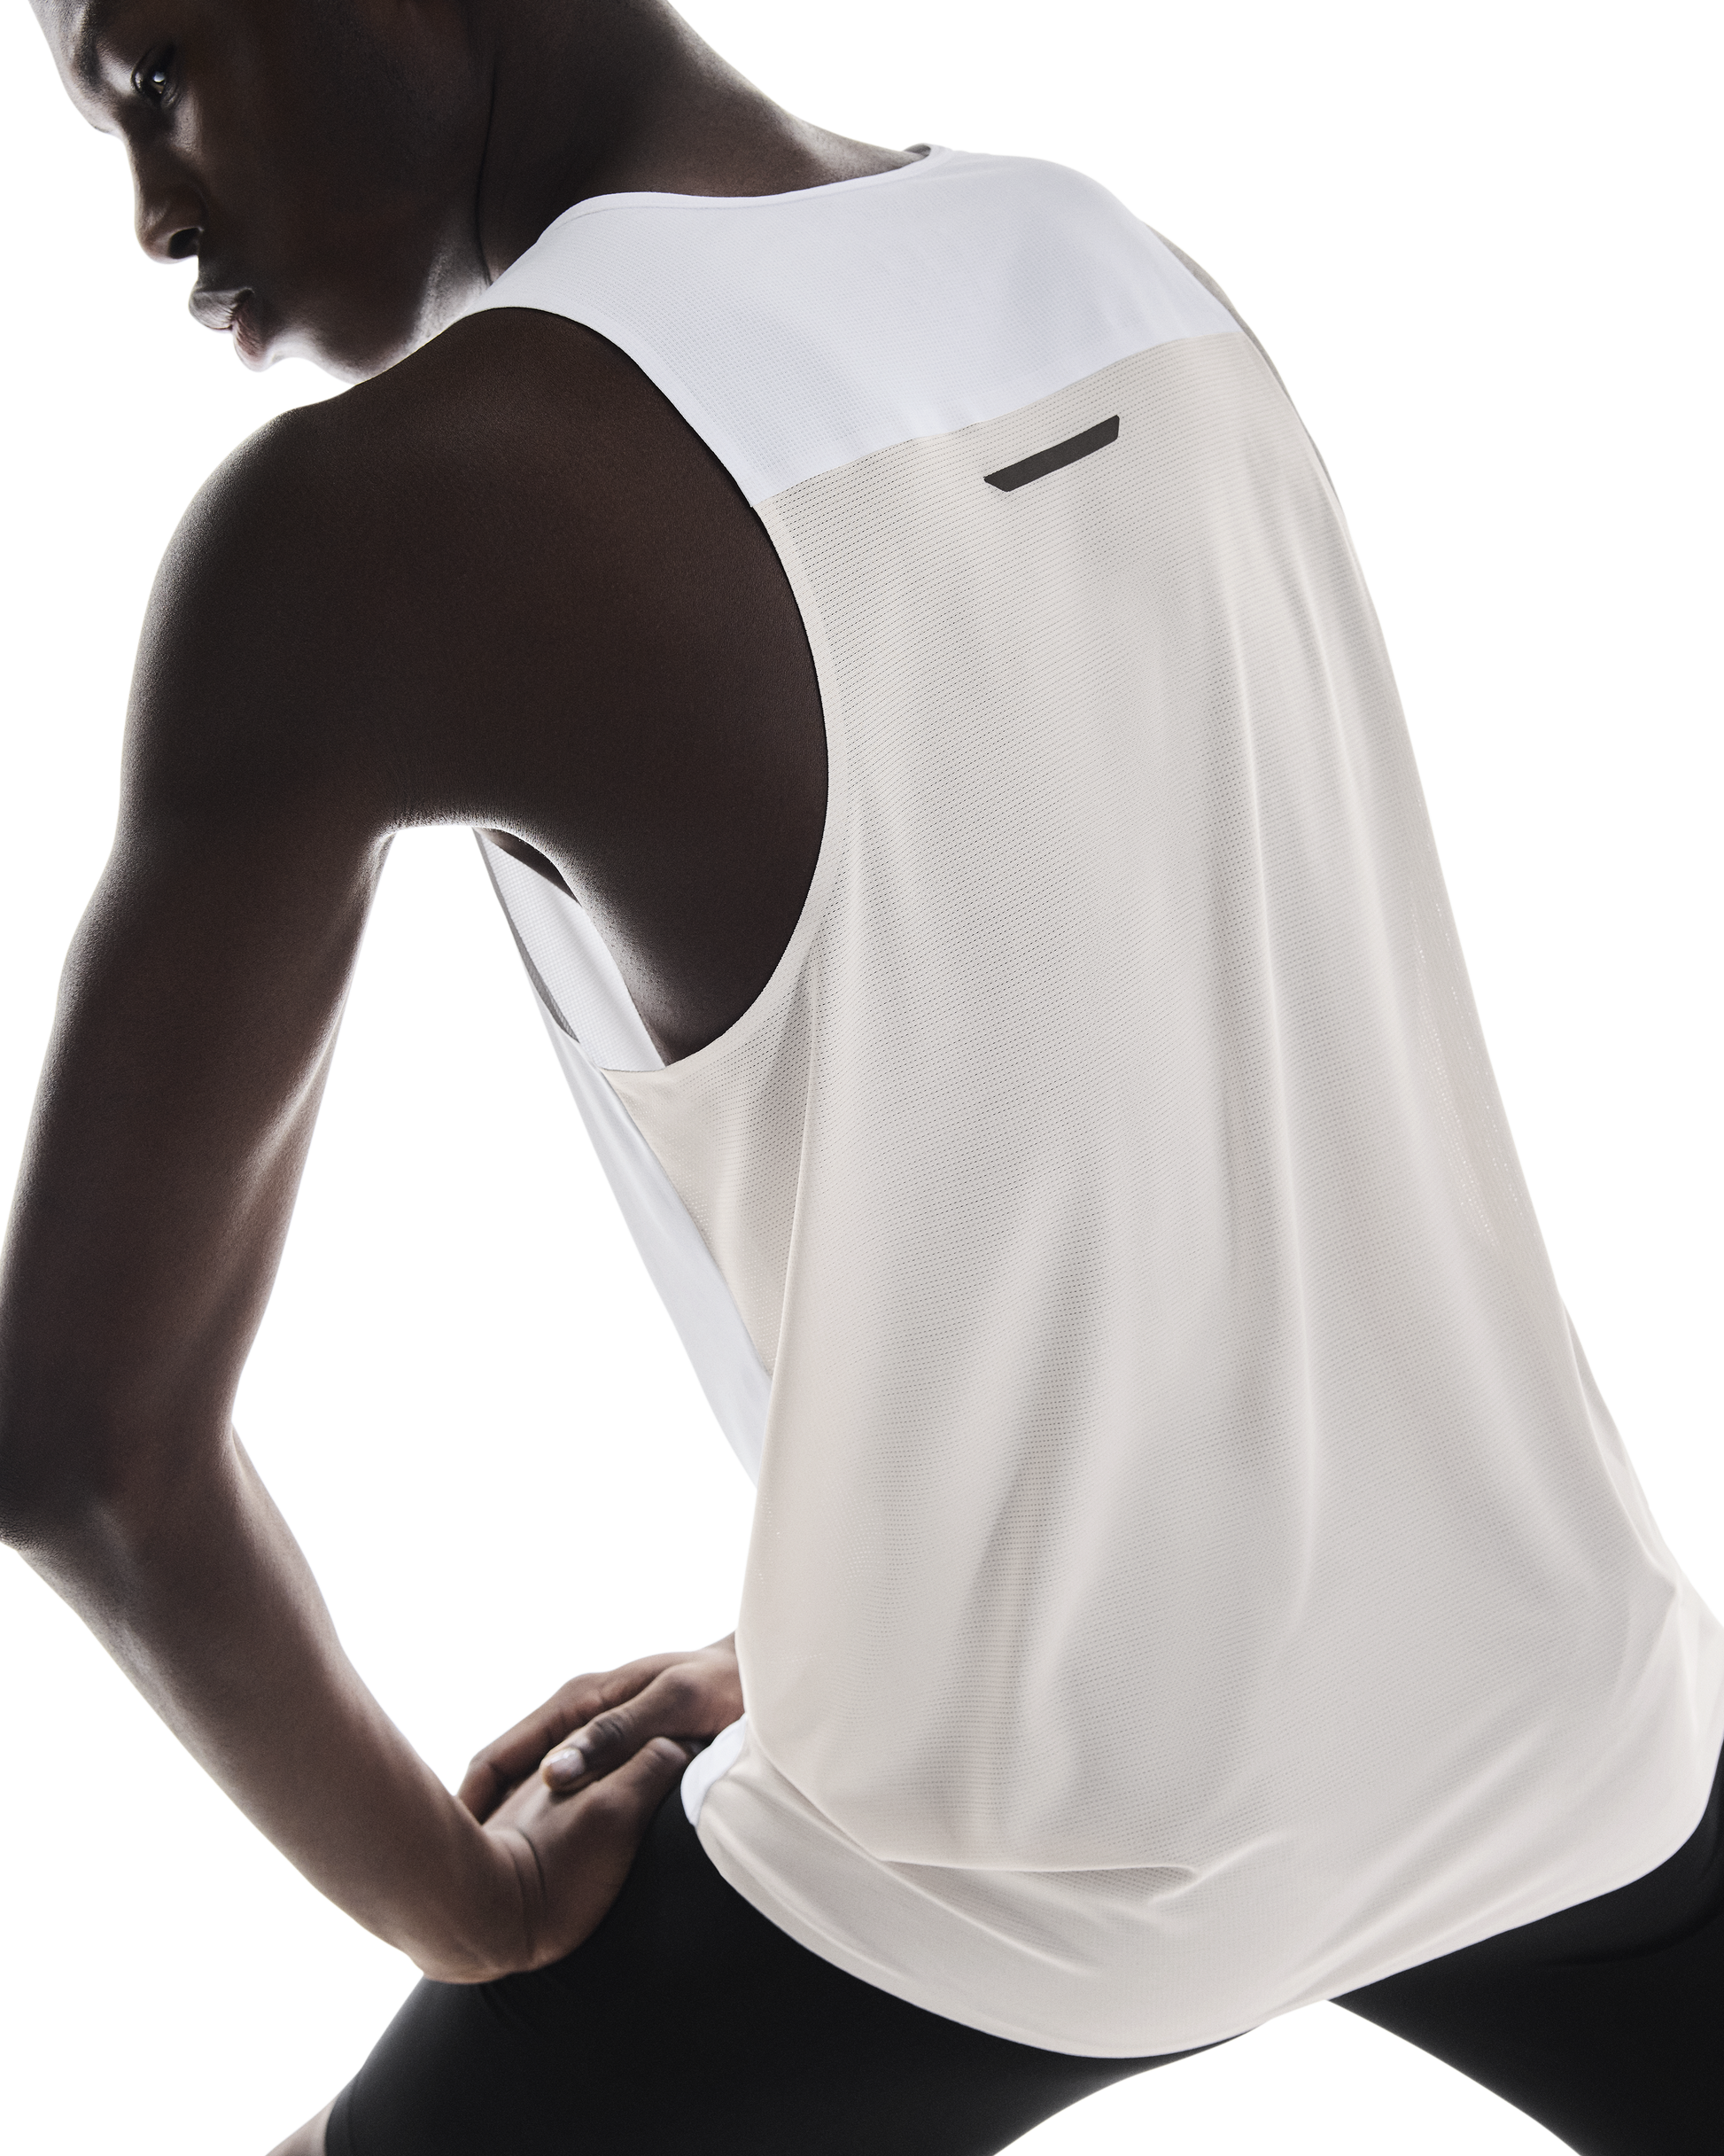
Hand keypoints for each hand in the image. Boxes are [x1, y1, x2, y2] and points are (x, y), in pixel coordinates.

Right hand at [453, 1634, 742, 1973]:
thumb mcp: (672, 1705)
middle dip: (478, 1826)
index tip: (453, 1862)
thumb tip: (551, 1776)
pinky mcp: (611, 1757)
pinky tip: (543, 1867)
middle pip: (504, 1776)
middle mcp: (573, 1717)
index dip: (469, 1806)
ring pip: (529, 1788)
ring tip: (491, 1891)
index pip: (496, 1758)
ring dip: (508, 1829)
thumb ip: (616, 1736)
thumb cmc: (721, 1687)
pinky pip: (561, 1794)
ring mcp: (590, 1736)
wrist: (759, 1674)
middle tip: (458, 1892)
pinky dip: (542, 1825)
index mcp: (576, 1701)